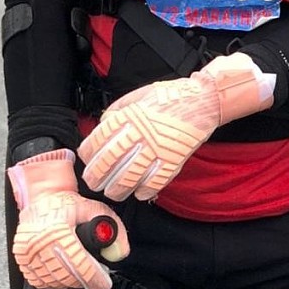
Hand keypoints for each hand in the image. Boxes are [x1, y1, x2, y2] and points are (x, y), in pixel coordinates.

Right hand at [8, 149, 128, 288]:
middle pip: (67, 277)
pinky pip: (39, 279)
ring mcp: (29, 253)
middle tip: (93, 275)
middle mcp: (41, 244)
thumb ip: (113, 228)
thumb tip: (121, 251)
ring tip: (77, 268)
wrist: (40, 196)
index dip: (95, 279)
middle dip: (84, 279)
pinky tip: (60, 267)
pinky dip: (52, 278)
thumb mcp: (93, 208)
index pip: (80, 267)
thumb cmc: (64, 202)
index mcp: (58, 232)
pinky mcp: (22, 258)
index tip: (103, 283)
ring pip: (53, 281)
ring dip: (68, 280)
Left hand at [78, 52, 274, 201]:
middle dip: (97, 175)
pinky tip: (138, 194)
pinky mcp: (174, 159)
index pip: (100, 138)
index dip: (89, 153)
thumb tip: (102, 124)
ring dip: (118, 189)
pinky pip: (156, 181)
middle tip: (93, 183)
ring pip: (130, 176)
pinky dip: (145, 190)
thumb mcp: (139, 94)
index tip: (86, 159)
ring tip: (112, 193)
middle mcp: (141, 132)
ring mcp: (158, 148)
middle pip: (110, 160)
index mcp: (130, 115)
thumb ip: (119, 109)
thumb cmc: (170, 95)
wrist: (202, 99)